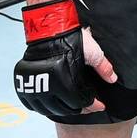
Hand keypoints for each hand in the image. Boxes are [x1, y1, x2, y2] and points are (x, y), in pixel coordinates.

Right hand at [14, 0, 116, 116]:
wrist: (51, 27)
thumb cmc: (70, 37)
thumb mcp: (93, 52)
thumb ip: (104, 67)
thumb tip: (113, 79)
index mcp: (65, 82)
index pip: (80, 103)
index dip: (93, 105)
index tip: (99, 105)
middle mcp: (48, 87)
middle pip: (65, 109)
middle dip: (80, 109)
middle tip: (87, 106)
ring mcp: (33, 86)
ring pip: (48, 110)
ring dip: (61, 110)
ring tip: (72, 106)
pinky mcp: (23, 83)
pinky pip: (32, 104)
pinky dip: (43, 107)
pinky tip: (52, 104)